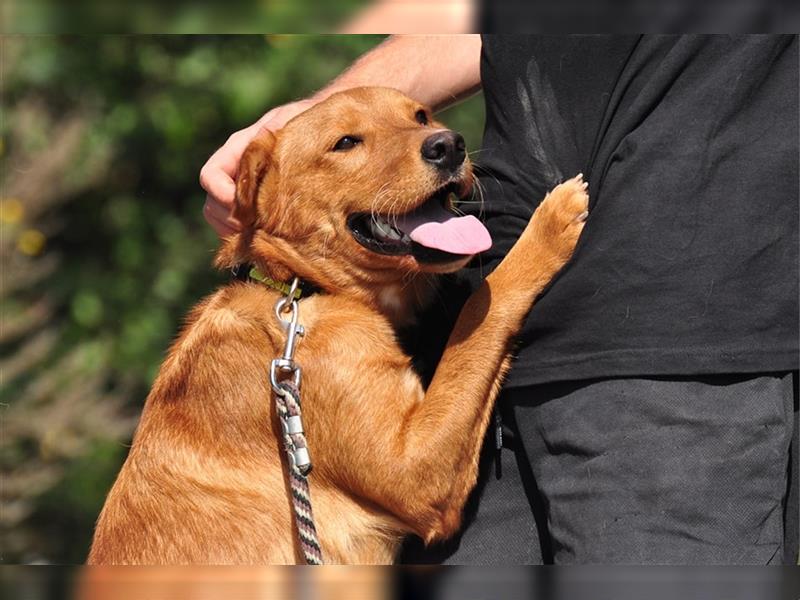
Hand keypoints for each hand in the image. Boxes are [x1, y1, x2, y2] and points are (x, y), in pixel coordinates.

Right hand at [199, 99, 316, 236]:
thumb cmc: (306, 124)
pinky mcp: (251, 208)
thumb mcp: (291, 122)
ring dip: (236, 232)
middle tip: (259, 227)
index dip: (222, 196)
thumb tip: (266, 145)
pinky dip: (245, 237)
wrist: (321, 133)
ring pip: (218, 220)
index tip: (247, 208)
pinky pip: (234, 230)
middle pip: (211, 205)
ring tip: (263, 233)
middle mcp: (233, 173)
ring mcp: (239, 192)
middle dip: (231, 220)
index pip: (210, 176)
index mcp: (237, 150)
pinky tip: (267, 237)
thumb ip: (277, 130)